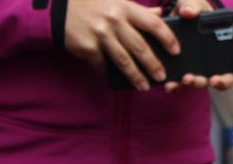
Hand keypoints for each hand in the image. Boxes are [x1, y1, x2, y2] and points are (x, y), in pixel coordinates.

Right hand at [63, 0, 178, 90]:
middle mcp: (113, 20)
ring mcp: (100, 35)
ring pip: (124, 61)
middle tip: (162, 76)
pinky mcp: (87, 48)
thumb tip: (160, 14)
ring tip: (144, 86)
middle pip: (140, 47)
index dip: (167, 38)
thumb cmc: (91, 3)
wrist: (57, 7)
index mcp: (124, 7)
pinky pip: (104, 65)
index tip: (176, 51)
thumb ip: (138, 9)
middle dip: (153, 65)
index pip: (152, 23)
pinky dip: (113, 74)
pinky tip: (121, 81)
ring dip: (136, 76)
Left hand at [164, 0, 232, 91]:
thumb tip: (188, 13)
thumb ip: (192, 5)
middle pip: (231, 75)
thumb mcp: (192, 3)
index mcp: (230, 40)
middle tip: (214, 80)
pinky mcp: (191, 72)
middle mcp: (223, 58)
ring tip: (187, 79)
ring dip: (200, 83)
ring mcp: (208, 67)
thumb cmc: (191, 9)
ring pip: (209, 81)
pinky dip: (180, 84)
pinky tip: (171, 85)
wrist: (172, 19)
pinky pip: (188, 81)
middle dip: (224, 81)